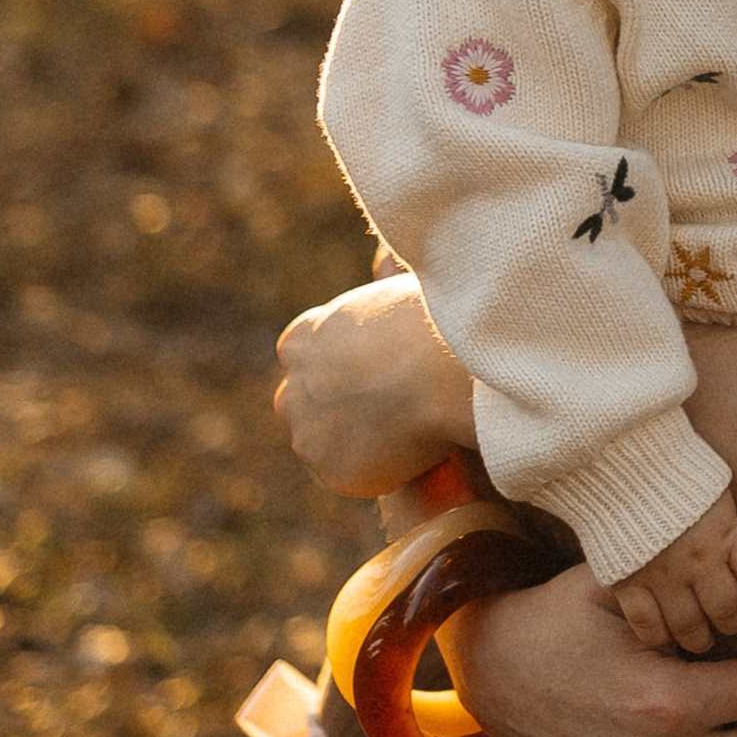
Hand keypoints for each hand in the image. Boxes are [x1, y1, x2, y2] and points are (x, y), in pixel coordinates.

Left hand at [275, 270, 474, 497]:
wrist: (443, 371)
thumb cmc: (436, 323)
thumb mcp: (396, 289)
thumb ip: (377, 295)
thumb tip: (383, 262)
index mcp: (303, 338)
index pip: (304, 358)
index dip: (341, 367)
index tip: (373, 372)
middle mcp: (292, 385)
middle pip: (303, 403)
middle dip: (334, 407)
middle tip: (386, 408)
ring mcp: (306, 431)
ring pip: (322, 442)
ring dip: (351, 440)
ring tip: (403, 432)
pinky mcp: (328, 469)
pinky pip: (347, 474)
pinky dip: (373, 470)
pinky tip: (408, 453)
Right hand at [599, 486, 736, 652]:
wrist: (618, 459)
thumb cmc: (674, 474)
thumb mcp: (716, 492)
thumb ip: (734, 528)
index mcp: (726, 531)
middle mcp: (698, 557)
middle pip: (728, 612)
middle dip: (732, 621)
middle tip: (725, 619)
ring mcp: (662, 573)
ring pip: (691, 629)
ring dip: (698, 637)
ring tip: (698, 634)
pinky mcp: (627, 582)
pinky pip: (648, 627)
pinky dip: (658, 636)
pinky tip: (663, 632)